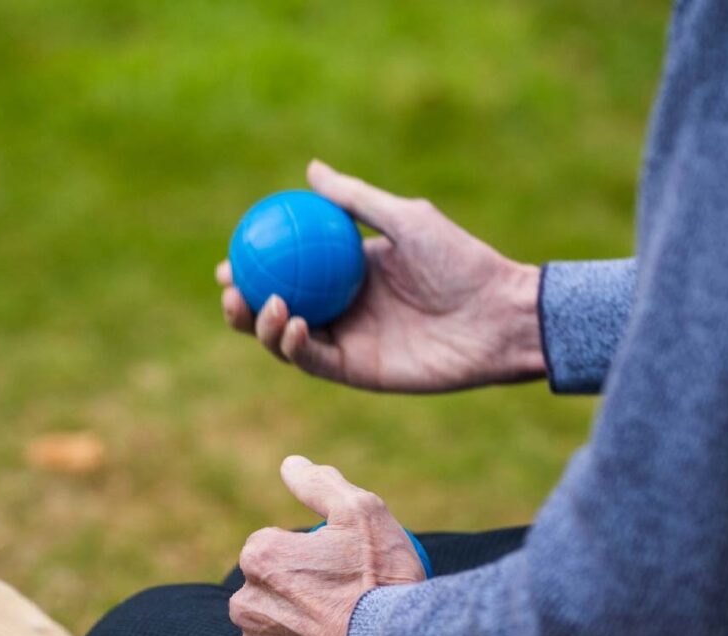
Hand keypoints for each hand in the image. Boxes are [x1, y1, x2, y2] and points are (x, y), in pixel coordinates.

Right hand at [217, 160, 543, 392]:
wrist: (498, 315)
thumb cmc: (461, 262)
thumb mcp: (407, 218)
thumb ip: (357, 200)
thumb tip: (310, 171)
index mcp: (348, 273)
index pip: (289, 271)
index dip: (253, 267)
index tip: (229, 257)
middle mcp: (343, 309)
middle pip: (276, 310)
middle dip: (242, 305)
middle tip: (229, 288)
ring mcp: (349, 342)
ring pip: (287, 341)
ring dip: (263, 326)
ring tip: (264, 301)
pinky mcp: (360, 372)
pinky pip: (315, 362)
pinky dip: (296, 346)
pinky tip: (293, 322)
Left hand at [229, 456, 425, 635]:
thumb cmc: (380, 580)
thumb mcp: (361, 513)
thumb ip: (320, 484)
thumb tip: (290, 466)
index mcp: (260, 558)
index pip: (271, 544)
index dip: (307, 551)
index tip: (340, 564)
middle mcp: (246, 605)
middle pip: (269, 585)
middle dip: (297, 587)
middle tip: (344, 595)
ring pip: (273, 624)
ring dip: (298, 623)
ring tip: (344, 627)